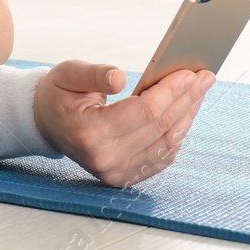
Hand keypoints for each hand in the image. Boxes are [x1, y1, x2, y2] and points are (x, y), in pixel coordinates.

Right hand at [32, 60, 212, 186]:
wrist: (45, 123)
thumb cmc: (58, 95)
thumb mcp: (68, 74)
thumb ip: (95, 75)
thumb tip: (120, 77)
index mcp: (90, 133)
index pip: (145, 112)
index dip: (171, 91)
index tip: (189, 73)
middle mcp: (105, 158)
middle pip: (161, 127)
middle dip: (186, 99)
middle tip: (204, 78)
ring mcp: (116, 172)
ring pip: (167, 143)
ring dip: (187, 116)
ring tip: (198, 92)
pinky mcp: (124, 177)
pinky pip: (162, 157)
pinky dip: (177, 134)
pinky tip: (184, 114)